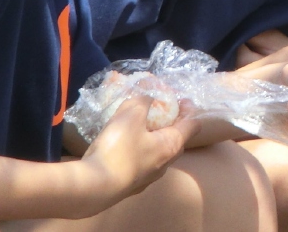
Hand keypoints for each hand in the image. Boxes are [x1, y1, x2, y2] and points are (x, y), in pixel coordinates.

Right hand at [82, 96, 200, 202]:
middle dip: (173, 124)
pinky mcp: (132, 186)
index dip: (190, 110)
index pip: (192, 125)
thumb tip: (149, 99)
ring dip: (155, 138)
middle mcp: (165, 164)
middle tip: (162, 111)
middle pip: (177, 140)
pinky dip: (141, 150)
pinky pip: (143, 163)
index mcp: (171, 145)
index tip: (181, 99)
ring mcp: (149, 178)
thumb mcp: (131, 114)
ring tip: (141, 127)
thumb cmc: (119, 147)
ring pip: (159, 154)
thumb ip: (143, 101)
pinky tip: (125, 146)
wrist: (95, 188)